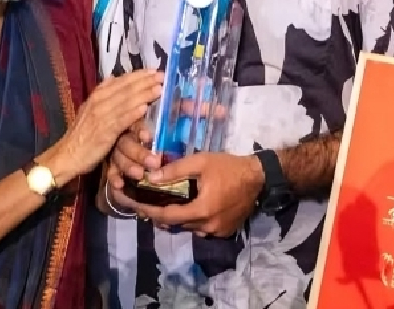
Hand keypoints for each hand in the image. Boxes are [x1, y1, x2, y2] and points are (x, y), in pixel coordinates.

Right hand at [42, 70, 163, 180]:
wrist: (66, 155)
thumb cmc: (82, 135)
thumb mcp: (92, 110)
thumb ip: (105, 96)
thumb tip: (116, 79)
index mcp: (97, 96)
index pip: (121, 81)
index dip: (138, 75)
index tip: (155, 71)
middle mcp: (99, 102)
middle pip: (125, 88)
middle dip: (145, 81)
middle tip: (162, 76)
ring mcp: (100, 116)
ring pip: (124, 102)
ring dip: (143, 94)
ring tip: (159, 88)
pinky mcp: (103, 133)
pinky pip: (119, 121)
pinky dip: (131, 113)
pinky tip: (143, 108)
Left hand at [108, 152, 265, 236]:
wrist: (258, 177)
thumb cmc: (228, 167)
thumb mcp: (201, 162)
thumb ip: (176, 170)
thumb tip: (151, 177)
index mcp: (201, 210)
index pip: (167, 216)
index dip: (149, 212)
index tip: (135, 207)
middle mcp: (208, 227)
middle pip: (177, 224)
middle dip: (160, 215)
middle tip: (147, 204)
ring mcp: (217, 232)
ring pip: (189, 227)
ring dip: (178, 218)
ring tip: (166, 204)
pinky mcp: (225, 231)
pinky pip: (202, 229)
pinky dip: (193, 220)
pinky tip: (190, 207)